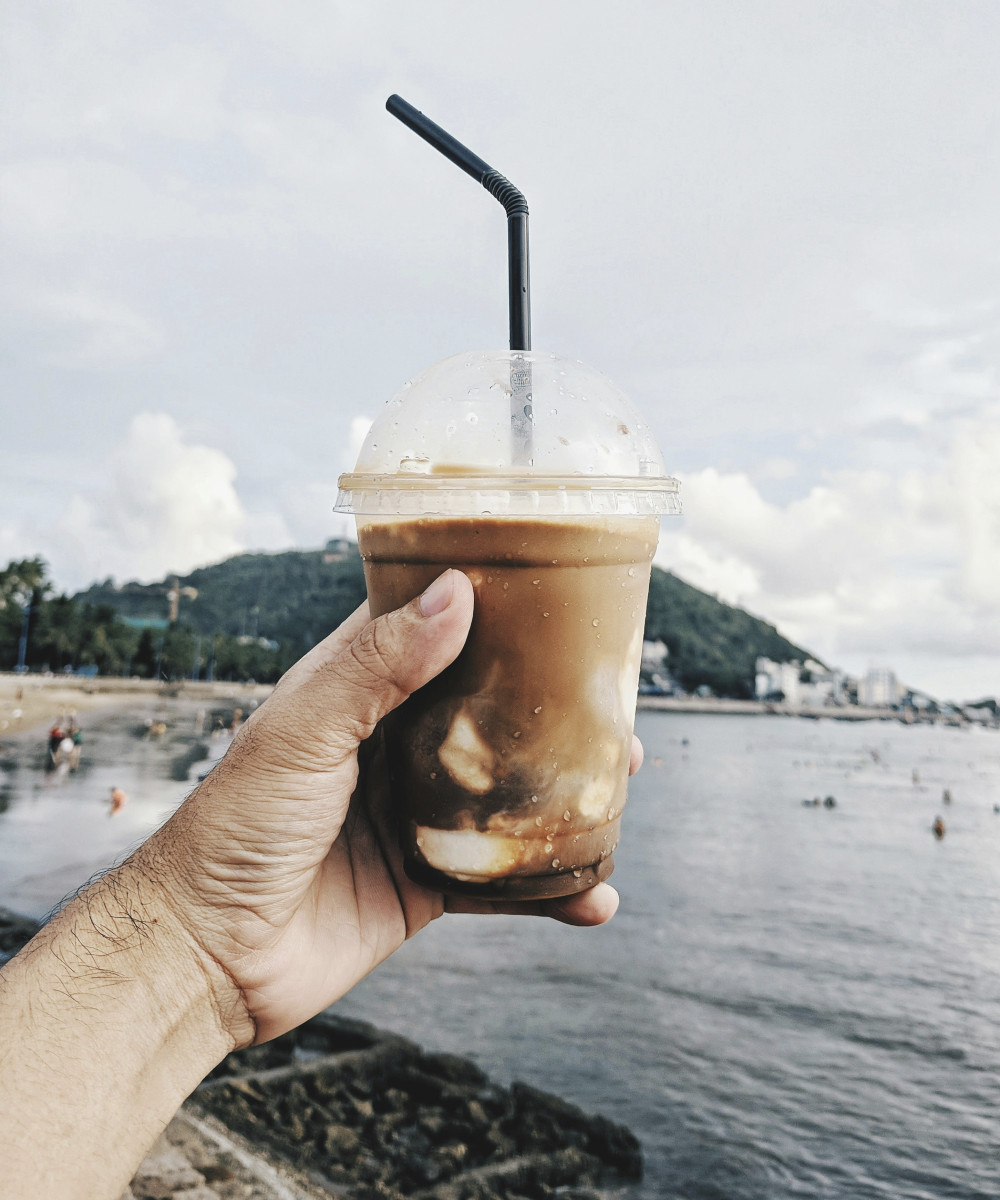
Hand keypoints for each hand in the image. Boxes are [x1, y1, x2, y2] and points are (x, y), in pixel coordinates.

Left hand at [142, 569, 632, 1046]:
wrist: (208, 956)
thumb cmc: (236, 827)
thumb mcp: (303, 731)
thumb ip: (376, 666)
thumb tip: (457, 594)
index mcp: (359, 692)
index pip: (433, 629)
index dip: (493, 608)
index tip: (560, 592)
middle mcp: (393, 745)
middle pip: (490, 711)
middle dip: (553, 705)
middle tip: (615, 698)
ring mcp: (414, 814)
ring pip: (507, 791)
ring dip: (566, 789)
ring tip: (626, 780)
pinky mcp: (428, 884)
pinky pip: (503, 881)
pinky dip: (553, 889)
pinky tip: (598, 895)